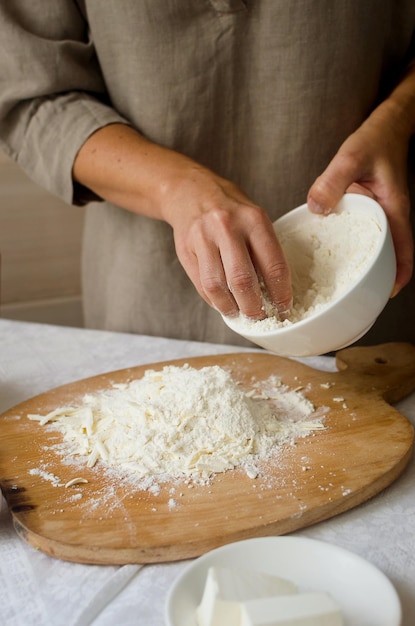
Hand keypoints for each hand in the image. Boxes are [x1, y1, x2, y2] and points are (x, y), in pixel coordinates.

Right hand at [73, 124, 291, 319]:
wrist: (190, 191)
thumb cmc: (230, 210)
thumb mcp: (254, 219)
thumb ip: (264, 250)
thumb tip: (275, 292)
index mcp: (254, 220)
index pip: (273, 266)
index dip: (280, 294)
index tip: (284, 309)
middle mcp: (227, 227)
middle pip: (243, 281)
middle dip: (254, 307)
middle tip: (261, 317)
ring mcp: (203, 239)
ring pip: (217, 287)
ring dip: (231, 307)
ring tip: (239, 313)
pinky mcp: (186, 251)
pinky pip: (201, 285)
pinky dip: (214, 300)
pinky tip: (223, 302)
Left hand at [307, 97, 413, 295]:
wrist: (384, 128)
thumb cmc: (375, 140)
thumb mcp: (352, 156)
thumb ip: (333, 181)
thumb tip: (317, 208)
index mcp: (393, 210)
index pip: (403, 250)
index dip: (398, 274)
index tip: (387, 293)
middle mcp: (388, 217)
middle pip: (389, 256)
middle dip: (378, 277)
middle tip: (357, 297)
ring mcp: (379, 216)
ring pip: (375, 247)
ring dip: (365, 265)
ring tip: (343, 284)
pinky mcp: (367, 211)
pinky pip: (362, 234)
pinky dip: (352, 246)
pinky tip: (331, 254)